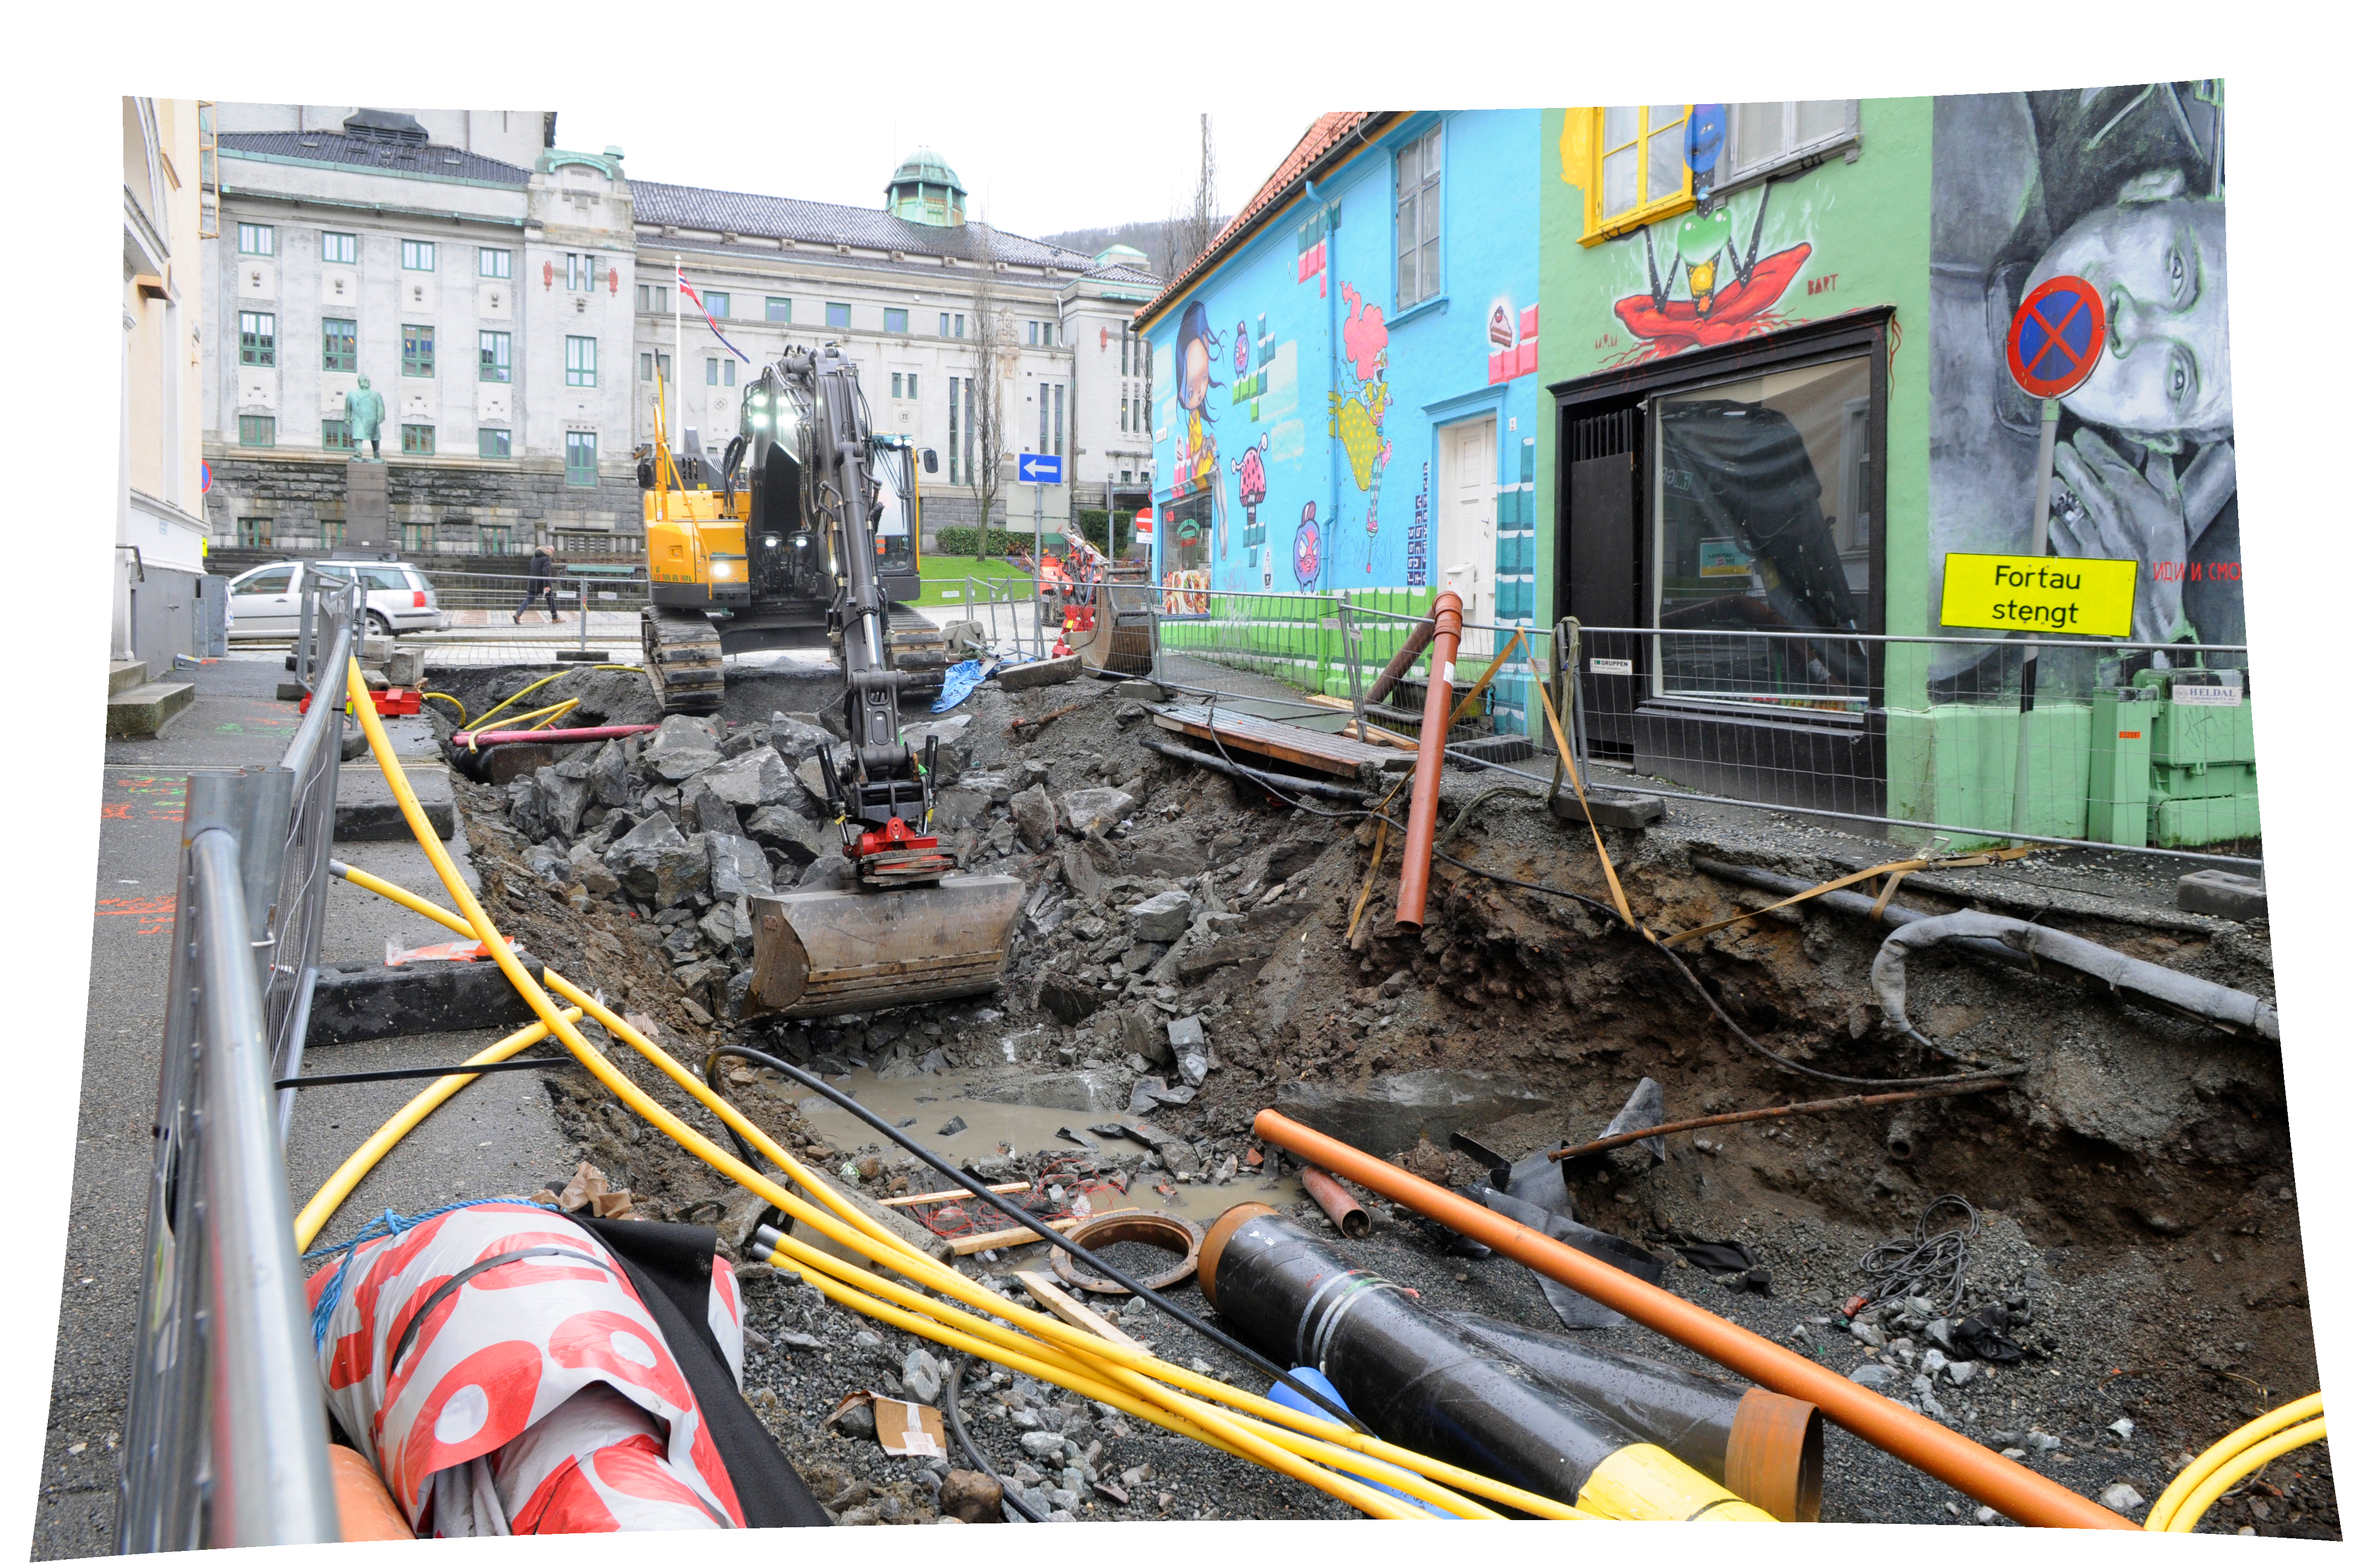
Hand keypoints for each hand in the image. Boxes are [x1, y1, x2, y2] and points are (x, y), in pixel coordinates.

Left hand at [2049, 429, 2186, 643]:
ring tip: (2053, 481)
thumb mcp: (2174, 512)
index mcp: (2128, 498)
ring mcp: (2088, 535)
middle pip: (2081, 480)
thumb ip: (2162, 479)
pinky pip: (2062, 538)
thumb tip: (2157, 451)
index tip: (2081, 438)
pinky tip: (2054, 520)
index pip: (2104, 464)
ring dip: (2059, 492)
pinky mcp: (2077, 558)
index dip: (2091, 448)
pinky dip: (2057, 527)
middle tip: (2060, 451)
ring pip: (2068, 506)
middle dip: (2069, 462)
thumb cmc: (2166, 557)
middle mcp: (2104, 513)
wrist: (2148, 602)